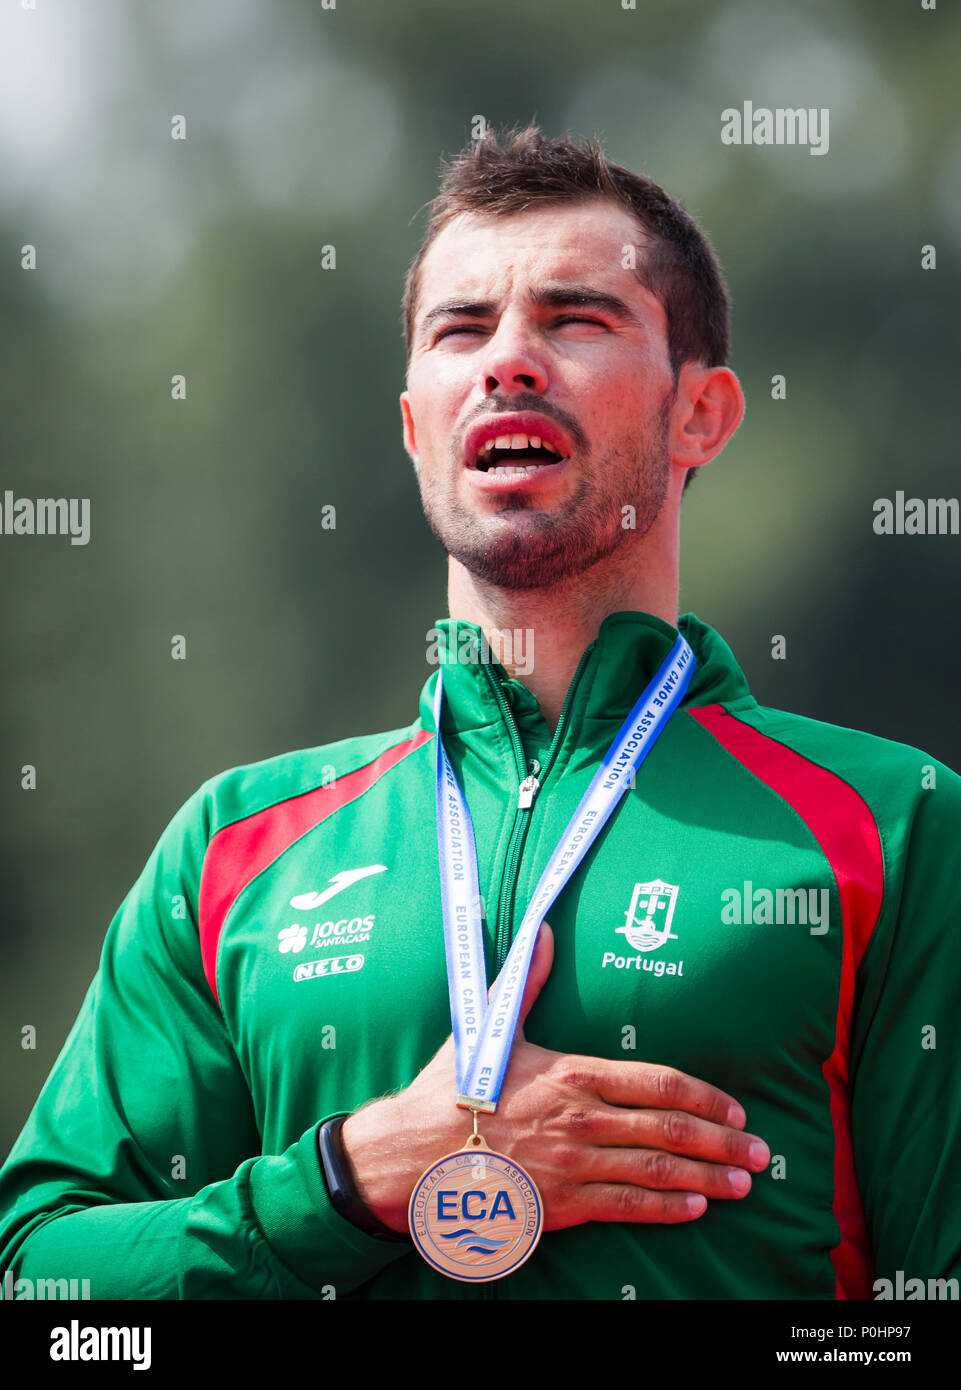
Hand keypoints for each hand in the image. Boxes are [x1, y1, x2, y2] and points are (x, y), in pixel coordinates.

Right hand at [341, 921, 768, 1232]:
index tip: (734, 1108)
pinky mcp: (561, 1204)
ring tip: (743, 1184)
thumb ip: (524, 982)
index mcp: (572, 1074)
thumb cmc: (450, 1089)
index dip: (704, 1096)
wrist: (411, 1153)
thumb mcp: (489, 1029)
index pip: (656, 1083)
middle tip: (761, 1153)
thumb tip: (543, 933)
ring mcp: (574, 1164)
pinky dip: (666, 1209)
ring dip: (707, 1178)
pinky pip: (625, 1207)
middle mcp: (581, 1119)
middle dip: (722, 1142)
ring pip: (656, 1171)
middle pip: (669, 1130)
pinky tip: (695, 1208)